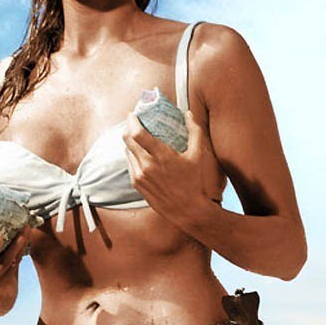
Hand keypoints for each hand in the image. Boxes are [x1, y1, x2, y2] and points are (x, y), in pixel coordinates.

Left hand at [122, 110, 216, 229]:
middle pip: (128, 140)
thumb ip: (194, 131)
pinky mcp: (137, 185)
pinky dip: (132, 155)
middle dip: (128, 128)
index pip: (138, 133)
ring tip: (135, 136)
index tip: (133, 114)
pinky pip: (129, 164)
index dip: (132, 121)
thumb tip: (188, 114)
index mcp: (161, 156)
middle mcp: (146, 166)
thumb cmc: (194, 183)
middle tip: (133, 122)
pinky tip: (138, 152)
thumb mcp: (198, 156)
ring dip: (129, 142)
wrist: (187, 210)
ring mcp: (140, 176)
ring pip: (127, 152)